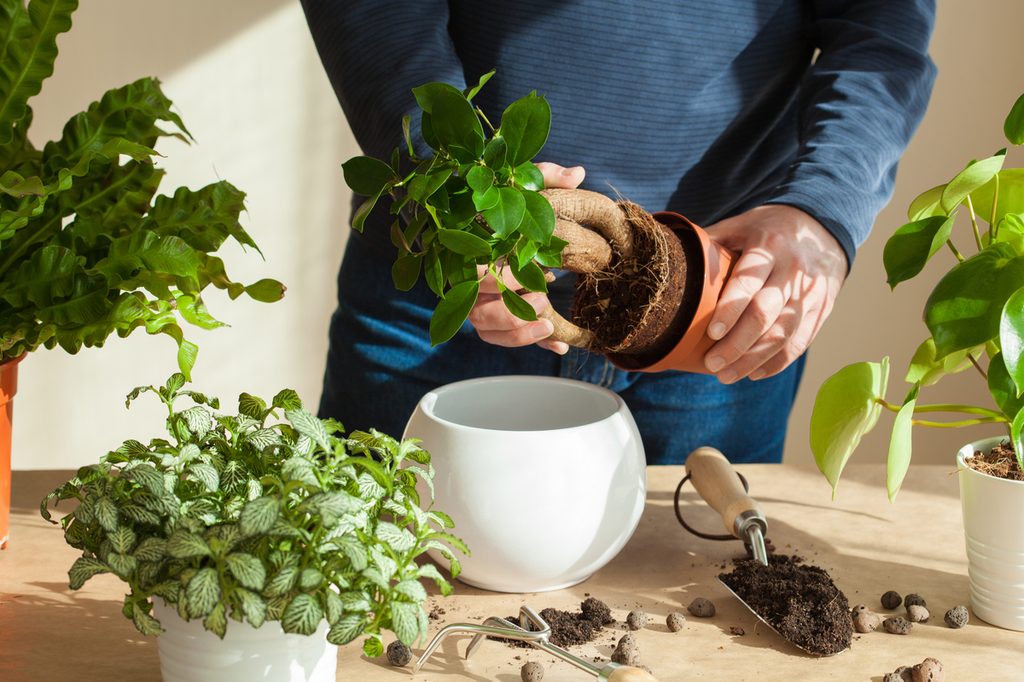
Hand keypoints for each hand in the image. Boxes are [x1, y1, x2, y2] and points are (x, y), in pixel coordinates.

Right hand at [466, 162, 584, 354]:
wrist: (481, 220)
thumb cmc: (501, 201)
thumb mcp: (520, 184)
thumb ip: (543, 176)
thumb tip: (578, 174)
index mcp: (468, 251)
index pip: (474, 276)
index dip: (502, 280)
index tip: (534, 270)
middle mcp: (465, 282)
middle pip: (478, 313)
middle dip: (513, 313)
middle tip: (544, 300)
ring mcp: (476, 302)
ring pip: (488, 331)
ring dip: (520, 334)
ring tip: (550, 325)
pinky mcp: (492, 317)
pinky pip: (507, 338)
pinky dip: (533, 343)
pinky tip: (560, 346)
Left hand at [701, 204, 847, 382]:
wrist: (823, 228)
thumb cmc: (768, 230)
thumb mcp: (740, 226)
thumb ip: (710, 244)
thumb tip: (670, 263)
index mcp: (768, 247)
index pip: (748, 282)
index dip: (730, 310)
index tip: (711, 333)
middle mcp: (793, 270)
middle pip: (766, 314)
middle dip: (737, 344)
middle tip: (711, 364)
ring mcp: (810, 292)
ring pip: (784, 334)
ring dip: (754, 360)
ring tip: (726, 376)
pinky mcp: (821, 310)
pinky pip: (800, 342)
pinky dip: (777, 362)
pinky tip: (753, 373)